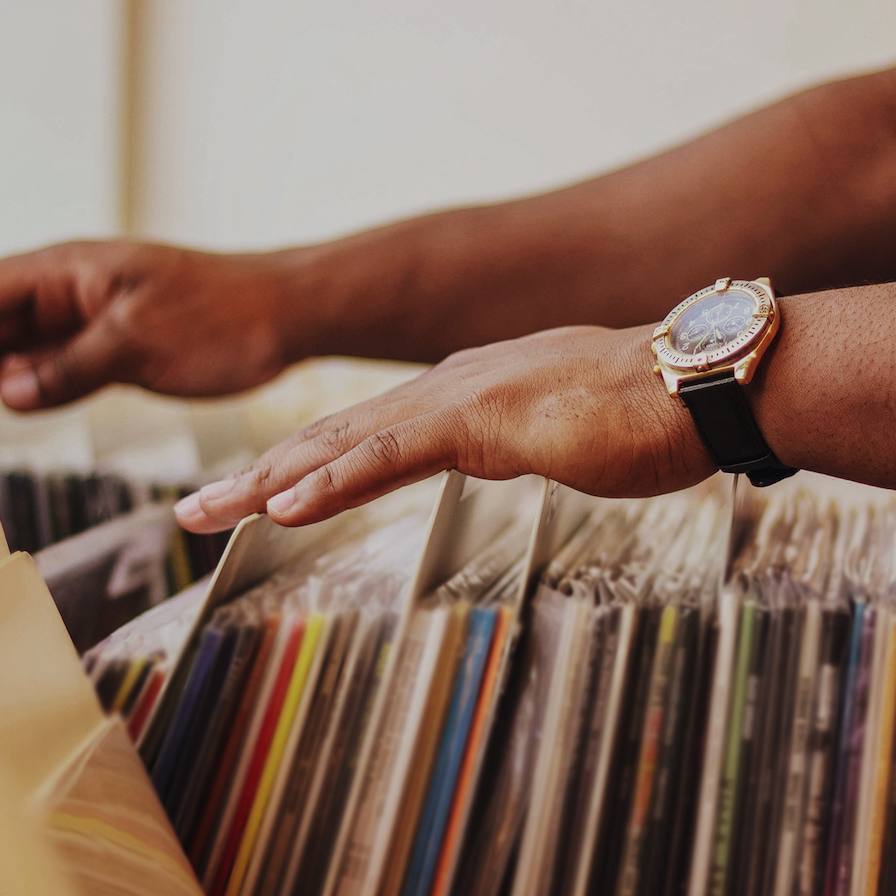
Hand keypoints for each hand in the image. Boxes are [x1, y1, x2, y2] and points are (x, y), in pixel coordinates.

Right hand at [0, 241, 296, 439]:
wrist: (287, 315)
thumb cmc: (223, 316)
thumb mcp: (139, 342)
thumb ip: (68, 368)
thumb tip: (4, 393)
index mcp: (70, 270)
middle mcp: (72, 291)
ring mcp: (91, 319)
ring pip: (16, 348)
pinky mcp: (115, 348)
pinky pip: (52, 366)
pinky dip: (24, 388)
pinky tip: (5, 412)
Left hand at [174, 324, 714, 530]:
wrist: (701, 382)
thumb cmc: (651, 411)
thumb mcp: (567, 429)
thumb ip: (527, 435)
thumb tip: (519, 444)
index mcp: (466, 393)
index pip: (365, 435)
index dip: (302, 467)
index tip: (253, 499)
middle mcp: (449, 389)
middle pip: (333, 437)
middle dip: (257, 476)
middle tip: (194, 510)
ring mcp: (462, 400)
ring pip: (342, 444)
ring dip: (268, 481)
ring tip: (205, 513)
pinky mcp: (483, 421)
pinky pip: (392, 457)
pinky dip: (332, 480)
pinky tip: (283, 505)